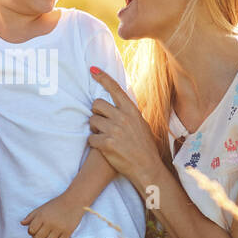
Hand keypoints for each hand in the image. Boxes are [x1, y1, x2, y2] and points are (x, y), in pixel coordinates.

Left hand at [21, 194, 80, 237]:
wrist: (74, 201)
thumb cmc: (56, 204)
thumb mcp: (42, 208)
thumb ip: (31, 216)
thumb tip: (22, 223)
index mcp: (42, 216)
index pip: (31, 230)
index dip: (31, 232)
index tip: (34, 231)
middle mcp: (49, 223)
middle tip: (40, 237)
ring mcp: (59, 228)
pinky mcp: (67, 232)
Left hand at [88, 67, 161, 191]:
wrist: (146, 168)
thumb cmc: (144, 147)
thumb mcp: (141, 124)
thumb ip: (130, 113)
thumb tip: (122, 100)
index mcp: (132, 111)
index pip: (115, 89)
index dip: (103, 78)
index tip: (92, 69)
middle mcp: (122, 117)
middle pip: (96, 104)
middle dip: (96, 113)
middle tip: (101, 123)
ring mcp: (114, 130)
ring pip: (92, 121)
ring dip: (95, 129)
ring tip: (105, 137)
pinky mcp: (106, 143)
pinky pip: (90, 138)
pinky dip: (94, 143)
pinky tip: (103, 148)